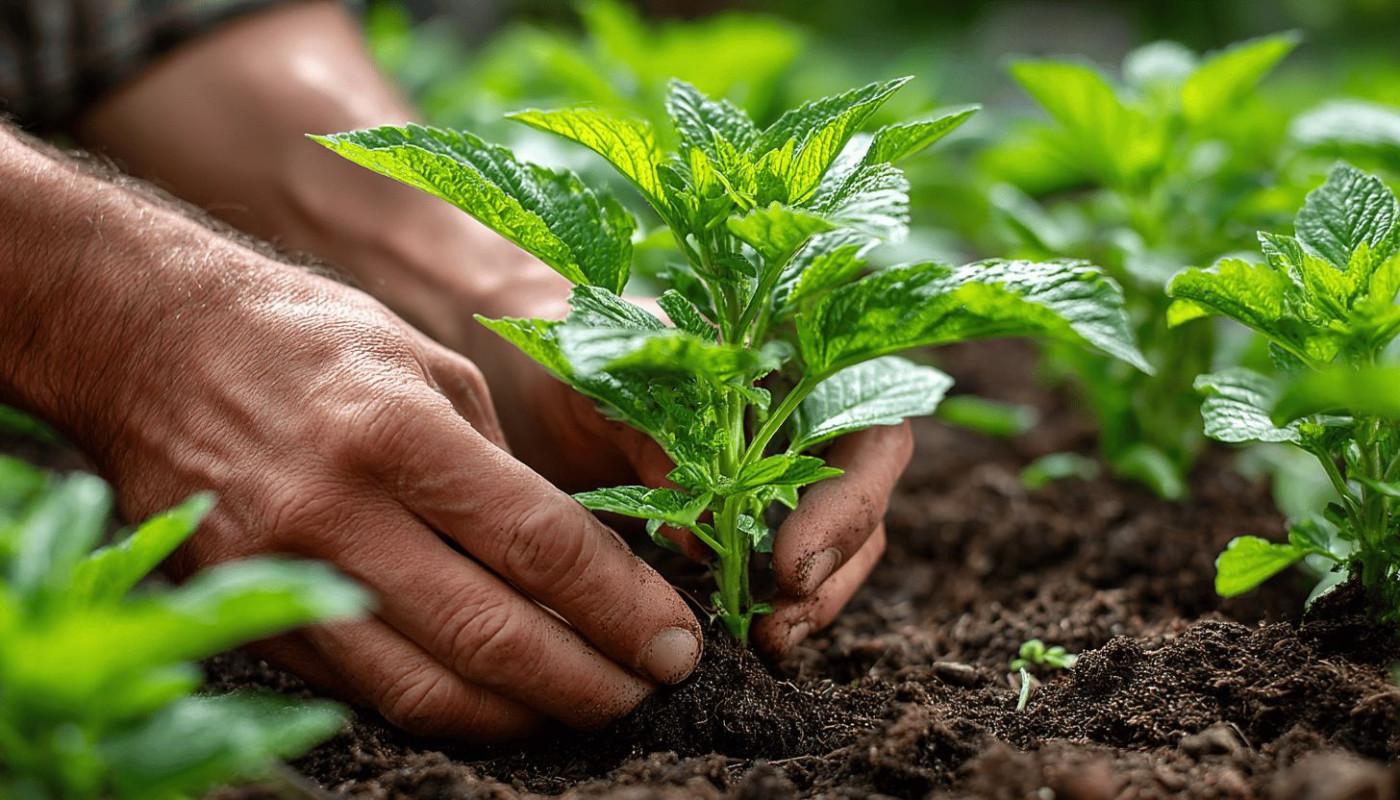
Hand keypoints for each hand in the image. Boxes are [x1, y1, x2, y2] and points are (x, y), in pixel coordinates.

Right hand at [76, 263, 702, 740]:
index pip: (541, 547)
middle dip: (592, 682)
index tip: (675, 641)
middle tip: (648, 691)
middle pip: (493, 637)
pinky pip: (364, 689)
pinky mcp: (246, 611)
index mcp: (400, 432)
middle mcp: (338, 512)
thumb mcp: (428, 362)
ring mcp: (282, 572)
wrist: (147, 342)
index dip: (623, 608)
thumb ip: (499, 466)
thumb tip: (567, 563)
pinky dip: (443, 705)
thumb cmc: (307, 338)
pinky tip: (494, 698)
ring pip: (427, 690)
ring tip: (583, 705)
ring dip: (523, 715)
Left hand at [471, 291, 911, 660]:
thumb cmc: (569, 349)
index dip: (849, 494)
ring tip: (767, 640)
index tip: (792, 561)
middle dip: (837, 562)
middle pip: (863, 491)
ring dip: (813, 597)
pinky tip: (744, 637)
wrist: (524, 378)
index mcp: (786, 353)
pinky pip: (784, 570)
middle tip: (783, 616)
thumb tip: (704, 529)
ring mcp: (779, 471)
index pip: (866, 418)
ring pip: (838, 540)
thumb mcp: (598, 374)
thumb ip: (654, 431)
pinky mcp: (745, 525)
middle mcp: (800, 411)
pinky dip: (774, 608)